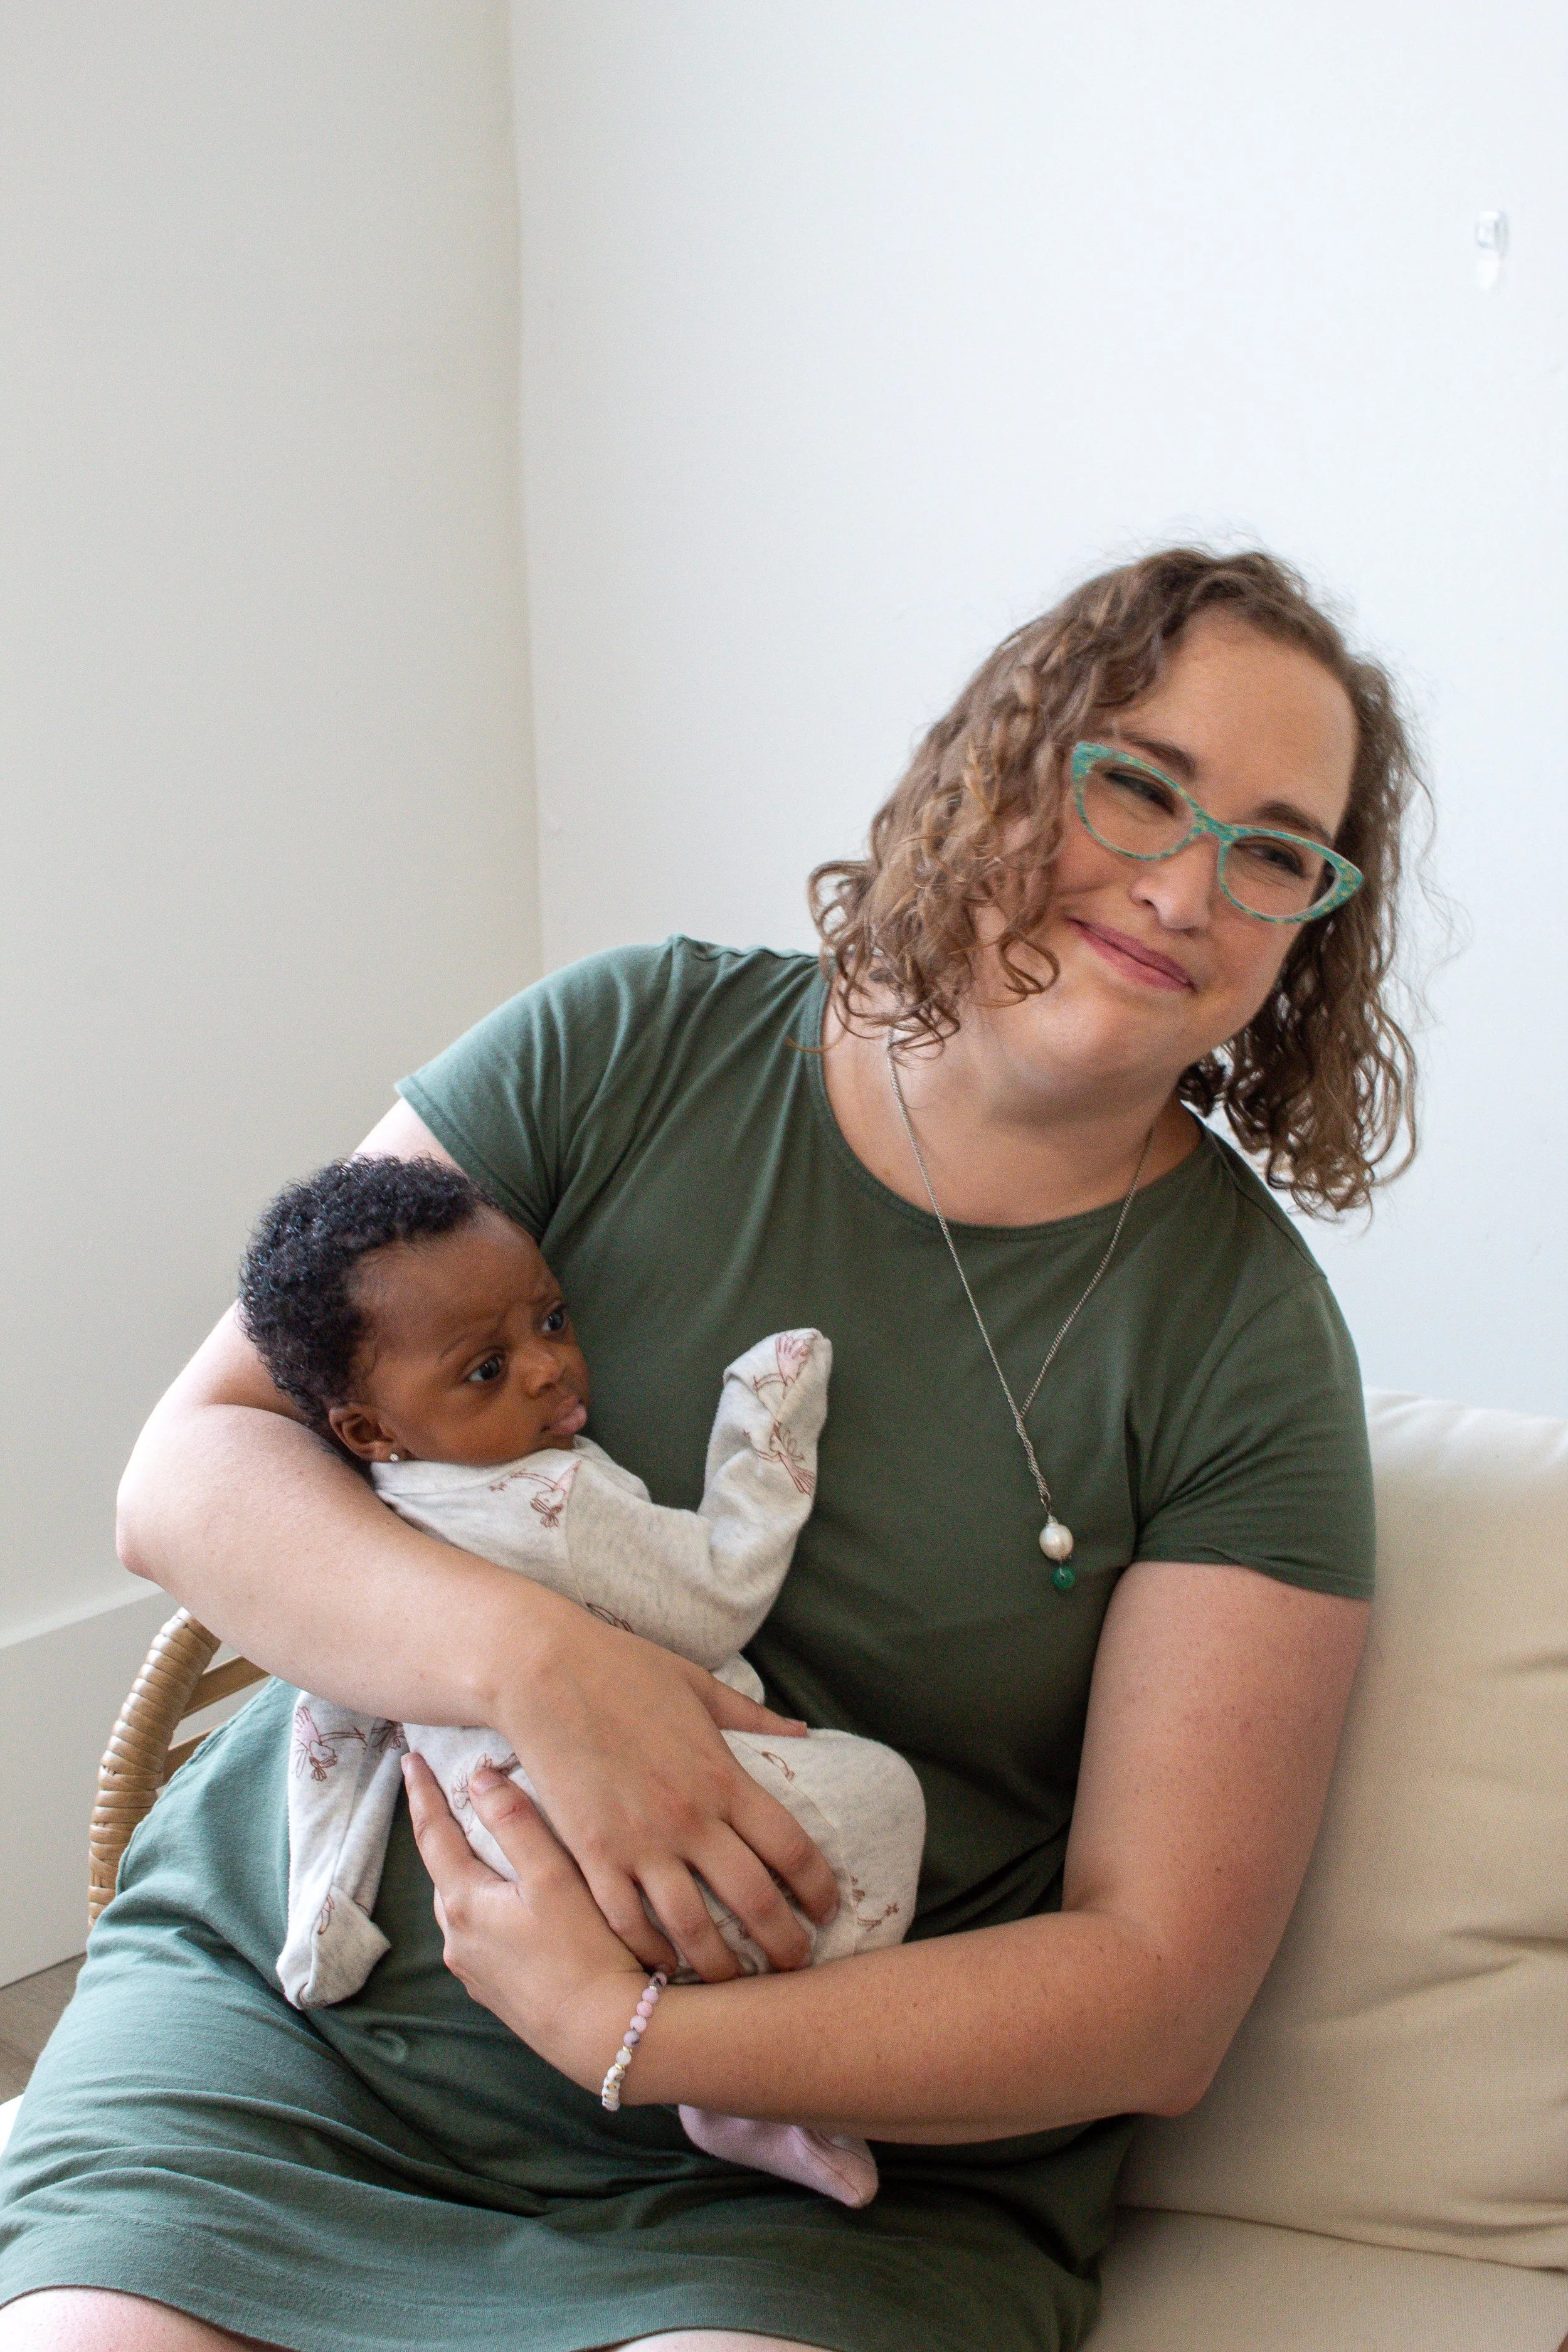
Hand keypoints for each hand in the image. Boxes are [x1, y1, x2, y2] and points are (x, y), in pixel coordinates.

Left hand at [403, 1751, 655, 2090]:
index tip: (408, 1760)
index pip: (432, 1835)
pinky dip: (488, 1908)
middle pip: (444, 1873)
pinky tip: (515, 1907)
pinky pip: (481, 1937)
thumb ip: (515, 1822)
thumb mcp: (553, 1876)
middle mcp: (458, 1941)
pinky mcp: (497, 1993)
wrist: (605, 2037)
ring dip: (467, 1874)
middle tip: (449, 1798)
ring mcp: (475, 1973)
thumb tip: (478, 1777)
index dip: (421, 1794)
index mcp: (465, 1905)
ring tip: (486, 1850)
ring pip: (462, 1907)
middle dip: (444, 1835)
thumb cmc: (585, 1951)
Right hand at [491, 1598, 837, 1980]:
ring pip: (693, 1929)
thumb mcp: (699, 1685)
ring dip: (721, 1967)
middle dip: (783, 1943)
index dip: (818, 1887)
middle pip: (753, 1901)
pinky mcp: (592, 1855)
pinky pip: (627, 1923)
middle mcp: (690, 1819)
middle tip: (796, 1966)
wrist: (544, 1672)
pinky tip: (665, 1969)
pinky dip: (650, 1953)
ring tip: (737, 1986)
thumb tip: (805, 1732)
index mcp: (723, 1777)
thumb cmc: (623, 1670)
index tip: (826, 1909)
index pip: (792, 1848)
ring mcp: (640, 1843)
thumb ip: (754, 1715)